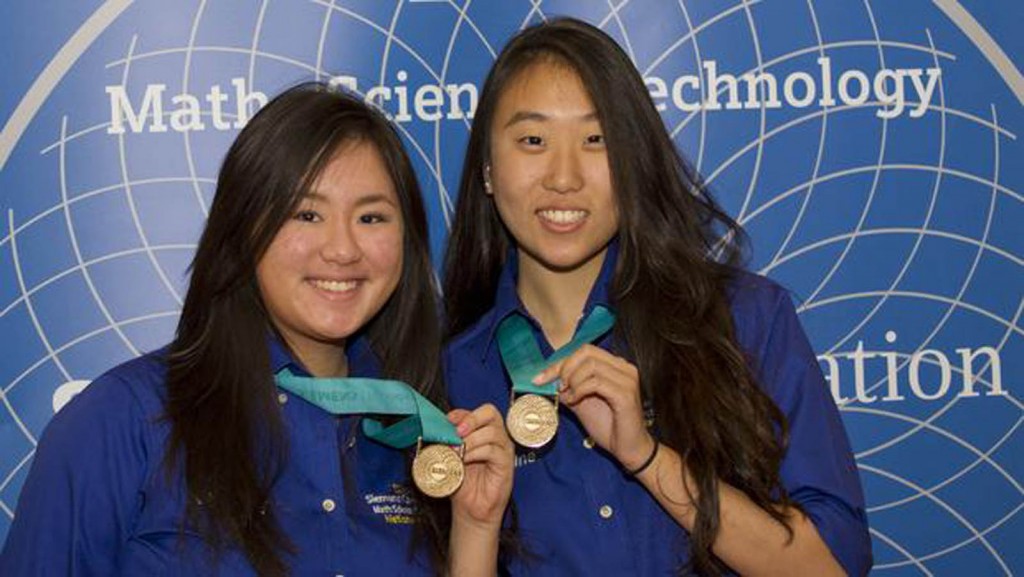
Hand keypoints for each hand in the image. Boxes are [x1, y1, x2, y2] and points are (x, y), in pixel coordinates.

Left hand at [447, 404, 513, 528]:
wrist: (470, 507)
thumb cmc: (463, 481)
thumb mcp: (452, 455)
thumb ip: (448, 439)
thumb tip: (438, 426)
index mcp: (484, 431)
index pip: (479, 410)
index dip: (463, 413)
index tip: (447, 421)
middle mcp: (497, 436)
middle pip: (491, 413)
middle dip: (471, 419)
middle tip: (457, 432)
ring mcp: (503, 449)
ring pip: (491, 432)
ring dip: (470, 440)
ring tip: (457, 452)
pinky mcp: (506, 464)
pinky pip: (493, 451)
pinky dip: (476, 453)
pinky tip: (465, 461)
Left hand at [533, 344, 654, 470]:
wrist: (628, 448)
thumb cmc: (608, 425)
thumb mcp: (581, 402)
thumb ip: (568, 387)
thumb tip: (547, 379)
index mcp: (615, 365)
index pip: (584, 351)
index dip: (559, 362)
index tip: (539, 378)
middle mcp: (624, 367)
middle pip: (587, 352)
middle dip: (565, 368)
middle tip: (557, 387)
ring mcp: (627, 379)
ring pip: (591, 365)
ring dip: (572, 380)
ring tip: (567, 396)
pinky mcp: (626, 394)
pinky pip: (596, 382)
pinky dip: (580, 389)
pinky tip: (574, 400)